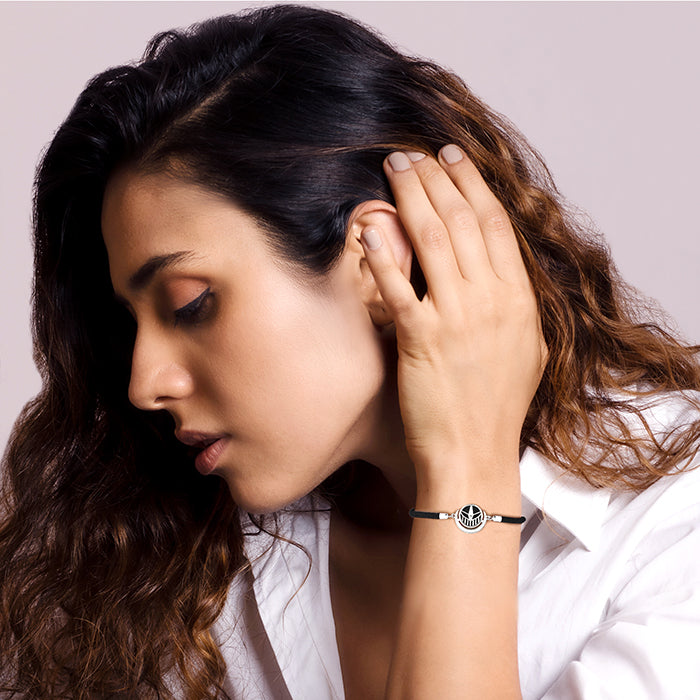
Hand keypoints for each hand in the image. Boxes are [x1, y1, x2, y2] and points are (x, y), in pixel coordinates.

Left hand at [361, 145, 547, 484]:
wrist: (475, 456)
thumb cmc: (496, 407)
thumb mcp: (526, 351)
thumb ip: (514, 305)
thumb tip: (498, 271)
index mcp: (518, 299)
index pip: (494, 224)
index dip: (471, 184)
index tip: (452, 157)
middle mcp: (491, 301)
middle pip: (460, 220)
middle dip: (435, 178)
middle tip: (411, 153)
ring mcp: (457, 319)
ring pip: (432, 240)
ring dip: (410, 197)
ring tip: (393, 169)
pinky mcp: (421, 341)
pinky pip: (398, 287)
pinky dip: (383, 254)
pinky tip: (369, 227)